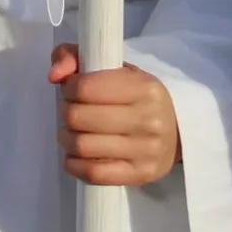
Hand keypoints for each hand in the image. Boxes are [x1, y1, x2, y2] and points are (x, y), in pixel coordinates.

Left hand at [49, 44, 181, 186]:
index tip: (71, 90)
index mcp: (144, 87)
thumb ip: (77, 57)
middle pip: (79, 117)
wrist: (176, 131)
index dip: (69, 88)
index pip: (86, 87)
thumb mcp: (117, 69)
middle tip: (71, 111)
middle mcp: (148, 119)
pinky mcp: (140, 174)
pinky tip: (76, 154)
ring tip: (71, 132)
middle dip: (66, 112)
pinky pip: (93, 174)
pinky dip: (74, 163)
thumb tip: (55, 75)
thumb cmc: (138, 97)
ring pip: (82, 146)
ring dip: (66, 138)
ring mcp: (146, 150)